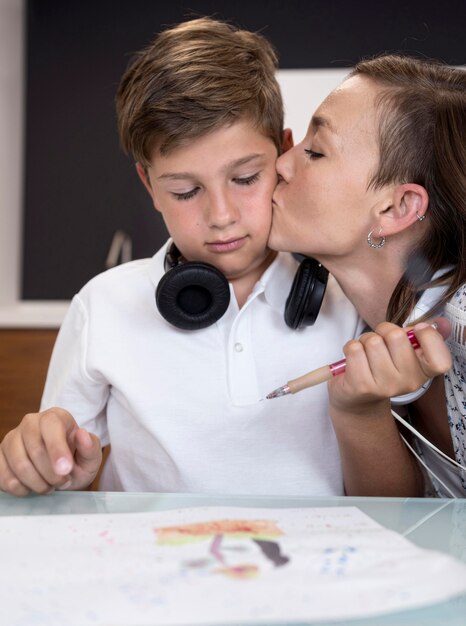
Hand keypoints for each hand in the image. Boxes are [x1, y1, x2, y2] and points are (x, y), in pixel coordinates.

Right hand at [0, 407, 101, 495]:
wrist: (60, 472)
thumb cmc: (76, 461)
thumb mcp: (91, 458)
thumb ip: (91, 447)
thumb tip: (82, 434)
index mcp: (55, 417)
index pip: (51, 427)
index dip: (57, 450)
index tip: (65, 470)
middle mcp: (30, 422)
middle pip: (35, 449)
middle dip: (52, 474)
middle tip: (63, 482)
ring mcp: (12, 439)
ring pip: (19, 465)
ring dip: (38, 483)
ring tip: (50, 485)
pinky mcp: (0, 456)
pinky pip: (4, 477)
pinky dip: (21, 489)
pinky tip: (32, 487)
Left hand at [328, 318, 451, 412]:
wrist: (358, 397)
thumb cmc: (383, 366)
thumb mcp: (405, 352)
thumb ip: (421, 336)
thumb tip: (438, 323)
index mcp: (424, 373)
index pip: (441, 360)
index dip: (429, 337)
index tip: (416, 331)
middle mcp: (408, 382)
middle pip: (396, 336)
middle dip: (383, 331)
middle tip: (380, 342)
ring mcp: (385, 386)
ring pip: (372, 340)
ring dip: (364, 340)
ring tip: (365, 352)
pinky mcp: (362, 386)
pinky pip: (354, 349)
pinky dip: (350, 347)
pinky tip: (353, 360)